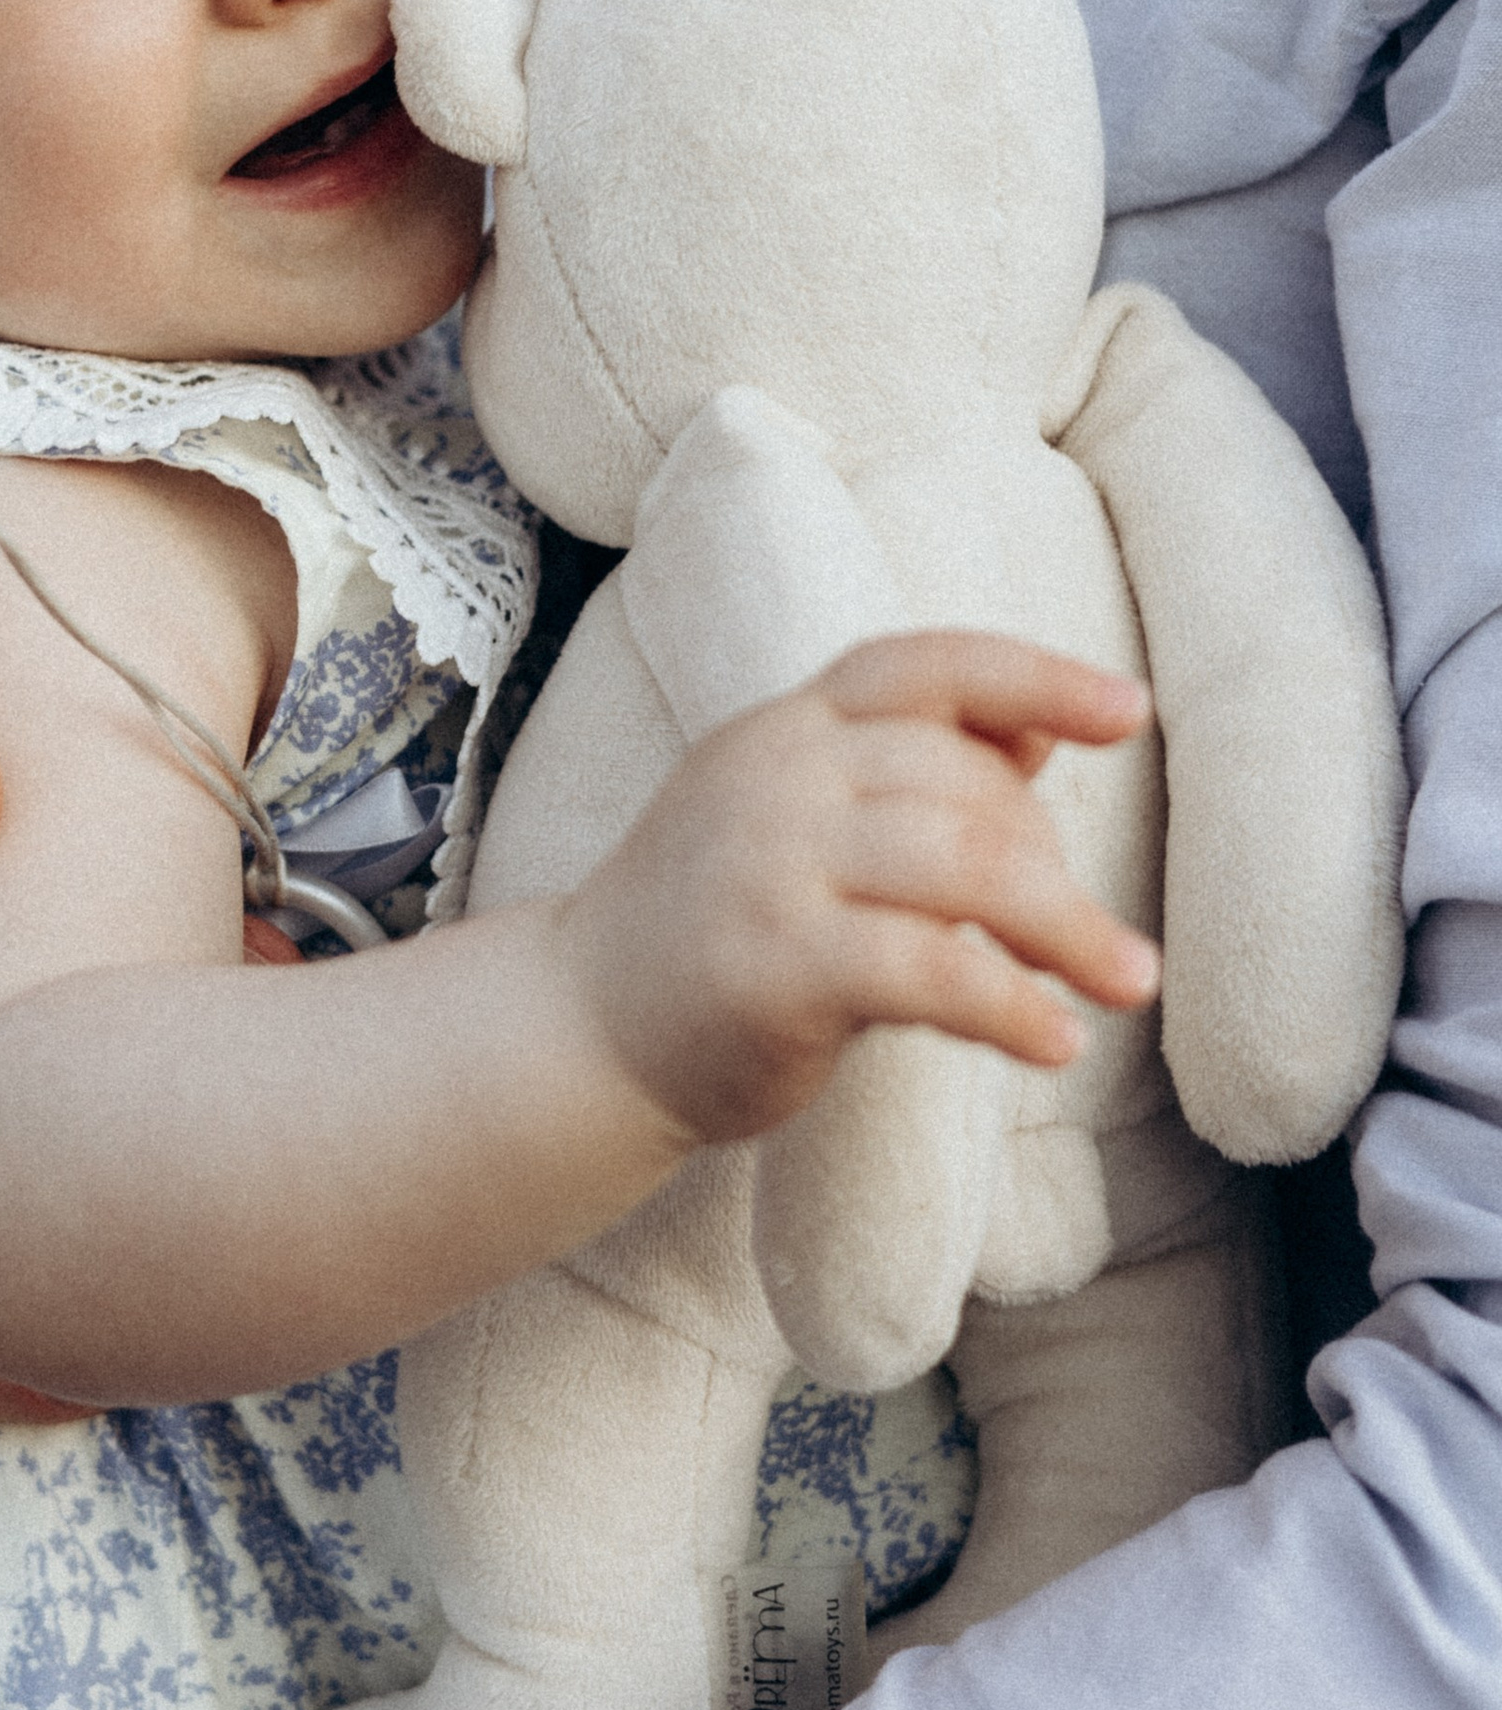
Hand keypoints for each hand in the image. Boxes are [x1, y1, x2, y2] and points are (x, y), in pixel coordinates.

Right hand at [570, 631, 1160, 1147]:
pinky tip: (1057, 1040)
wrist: (579, 1026)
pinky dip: (1011, 1007)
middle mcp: (777, 776)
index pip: (922, 669)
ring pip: (966, 867)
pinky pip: (930, 971)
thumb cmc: (712, 923)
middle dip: (1058, 866)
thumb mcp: (792, 816)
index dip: (1033, 676)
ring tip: (1129, 981)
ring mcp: (768, 865)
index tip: (1129, 709)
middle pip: (966, 786)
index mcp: (787, 729)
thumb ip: (902, 774)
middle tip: (1108, 947)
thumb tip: (1036, 734)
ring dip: (1070, 930)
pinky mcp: (773, 965)